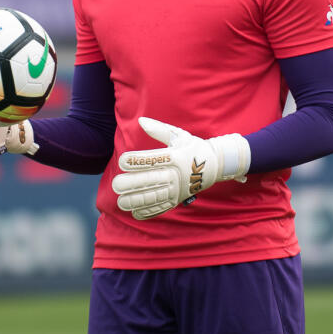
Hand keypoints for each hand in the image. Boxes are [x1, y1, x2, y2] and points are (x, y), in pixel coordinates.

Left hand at [111, 117, 249, 219]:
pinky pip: (163, 207)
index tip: (121, 161)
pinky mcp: (179, 199)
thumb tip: (141, 121)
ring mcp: (178, 189)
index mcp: (176, 156)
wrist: (216, 165)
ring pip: (156, 197)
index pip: (153, 159)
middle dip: (132, 184)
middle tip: (116, 184)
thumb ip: (159, 129)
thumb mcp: (179, 135)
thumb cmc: (194, 147)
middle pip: (152, 180)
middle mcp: (177, 174)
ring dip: (137, 201)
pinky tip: (134, 213)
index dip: (137, 161)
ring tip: (121, 202)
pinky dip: (149, 212)